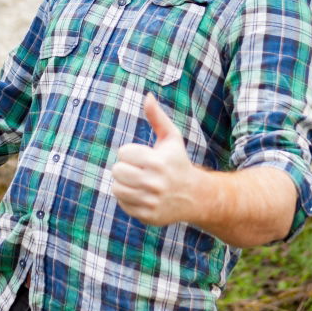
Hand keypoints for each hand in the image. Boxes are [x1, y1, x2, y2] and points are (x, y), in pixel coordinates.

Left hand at [112, 93, 204, 225]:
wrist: (195, 196)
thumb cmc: (178, 162)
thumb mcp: (171, 138)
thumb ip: (157, 117)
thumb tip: (147, 95)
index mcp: (158, 162)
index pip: (123, 153)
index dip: (130, 152)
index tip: (142, 156)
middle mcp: (154, 183)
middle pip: (117, 171)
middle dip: (124, 167)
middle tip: (136, 169)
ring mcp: (151, 201)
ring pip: (117, 188)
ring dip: (123, 183)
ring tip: (136, 181)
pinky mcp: (148, 215)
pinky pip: (123, 203)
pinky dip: (127, 198)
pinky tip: (141, 194)